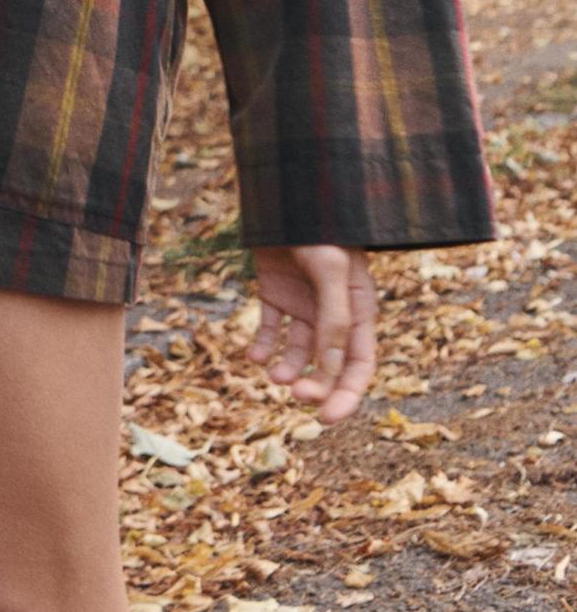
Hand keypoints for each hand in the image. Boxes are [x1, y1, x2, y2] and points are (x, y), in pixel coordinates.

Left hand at [245, 244, 376, 424]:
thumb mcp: (332, 271)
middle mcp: (332, 312)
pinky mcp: (276, 293)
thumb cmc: (318, 228)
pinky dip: (261, 345)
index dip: (348, 394)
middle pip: (329, 365)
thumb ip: (334, 319)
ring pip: (298, 352)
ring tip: (272, 373)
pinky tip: (253, 355)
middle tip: (294, 395)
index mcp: (358, 309)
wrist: (282, 191)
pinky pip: (270, 329)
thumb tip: (333, 369)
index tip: (328, 420)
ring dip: (287, 368)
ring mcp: (303, 303)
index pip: (359, 364)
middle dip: (315, 385)